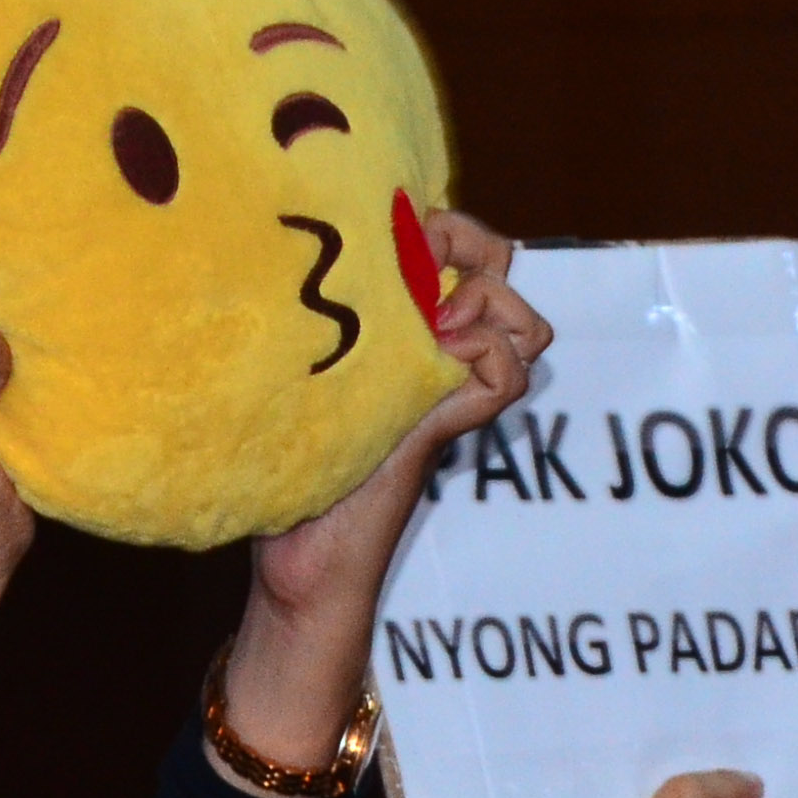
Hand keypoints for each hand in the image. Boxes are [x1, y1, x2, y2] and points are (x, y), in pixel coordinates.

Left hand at [223, 212, 548, 763]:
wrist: (294, 570)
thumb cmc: (276, 477)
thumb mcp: (289, 389)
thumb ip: (305, 337)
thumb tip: (284, 262)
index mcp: (394, 335)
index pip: (459, 252)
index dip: (451, 228)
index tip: (411, 231)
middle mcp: (431, 358)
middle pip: (502, 271)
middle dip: (478, 250)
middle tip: (427, 283)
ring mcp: (445, 393)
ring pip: (520, 322)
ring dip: (487, 304)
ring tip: (436, 324)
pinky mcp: (441, 429)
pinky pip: (504, 373)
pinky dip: (484, 355)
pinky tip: (435, 359)